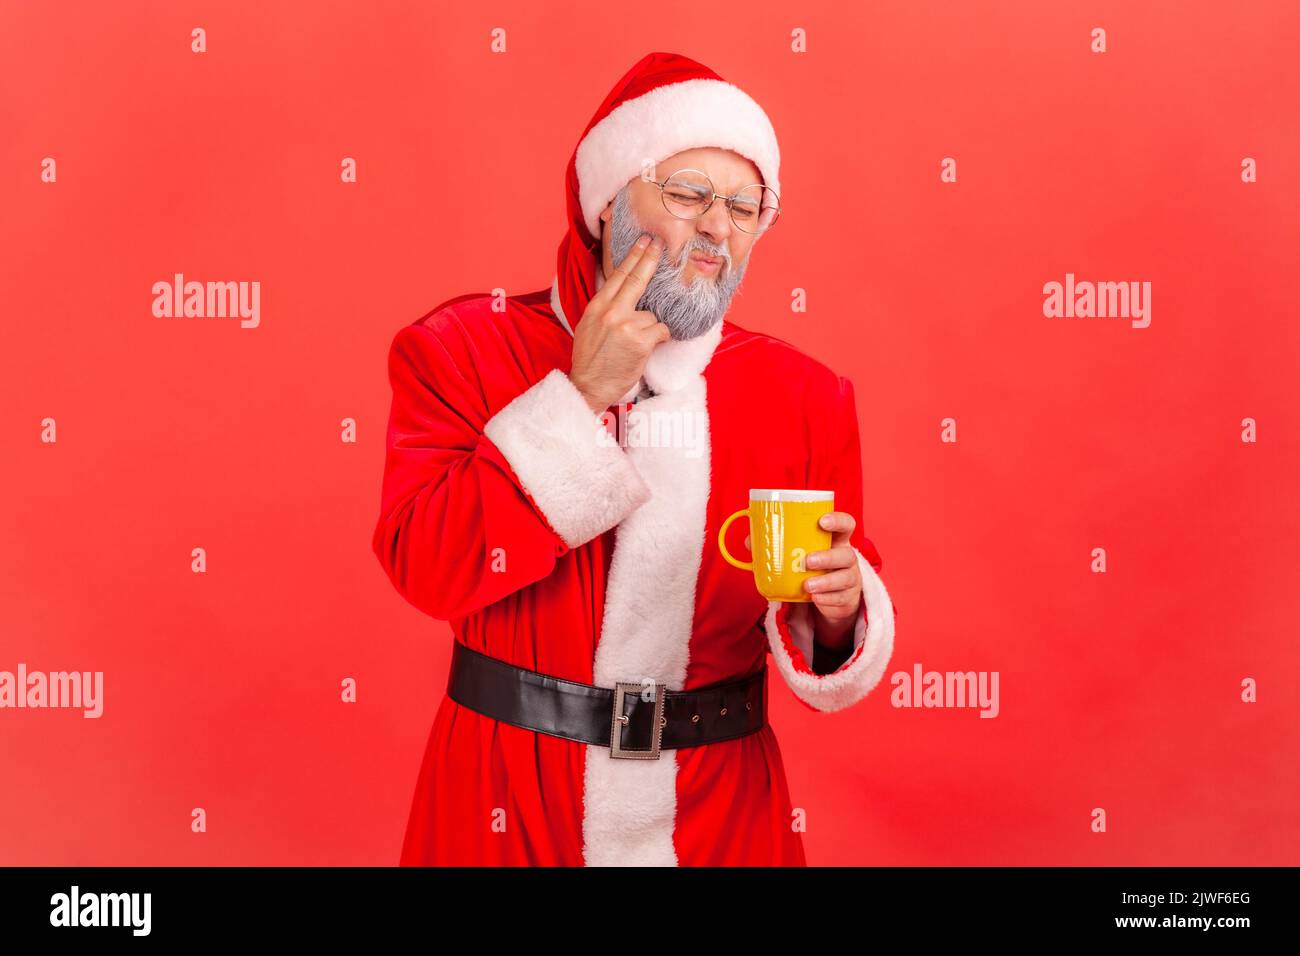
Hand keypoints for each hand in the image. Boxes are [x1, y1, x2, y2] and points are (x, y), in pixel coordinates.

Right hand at [568, 233, 672, 412]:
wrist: (589, 386)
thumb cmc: (591, 359)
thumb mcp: (589, 325)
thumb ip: (605, 307)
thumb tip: (622, 292)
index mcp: (596, 306)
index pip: (618, 275)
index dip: (633, 257)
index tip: (644, 242)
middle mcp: (610, 311)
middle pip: (636, 279)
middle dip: (649, 259)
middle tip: (659, 244)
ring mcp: (626, 325)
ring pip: (651, 315)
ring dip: (649, 328)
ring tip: (634, 345)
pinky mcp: (641, 340)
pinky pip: (661, 330)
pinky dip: (659, 338)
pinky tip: (646, 349)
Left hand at [745, 510, 862, 629]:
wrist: (830, 597)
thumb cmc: (813, 568)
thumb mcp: (800, 555)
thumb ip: (776, 546)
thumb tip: (750, 541)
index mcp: (835, 541)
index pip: (846, 524)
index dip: (838, 520)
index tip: (822, 521)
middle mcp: (846, 558)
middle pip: (846, 554)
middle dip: (828, 557)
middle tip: (807, 561)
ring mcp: (850, 578)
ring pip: (845, 578)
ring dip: (825, 581)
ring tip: (807, 585)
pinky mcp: (847, 598)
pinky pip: (841, 598)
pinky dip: (827, 598)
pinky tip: (815, 598)